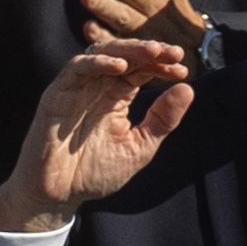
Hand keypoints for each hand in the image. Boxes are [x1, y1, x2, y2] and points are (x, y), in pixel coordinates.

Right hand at [0, 36, 199, 229]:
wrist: (58, 195)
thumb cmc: (94, 172)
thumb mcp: (139, 147)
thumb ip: (162, 120)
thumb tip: (188, 88)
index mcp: (117, 97)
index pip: (141, 70)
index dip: (162, 65)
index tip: (183, 70)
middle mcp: (97, 87)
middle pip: (125, 55)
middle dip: (150, 51)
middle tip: (174, 52)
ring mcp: (77, 88)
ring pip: (101, 53)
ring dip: (128, 50)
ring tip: (152, 51)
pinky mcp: (58, 94)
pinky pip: (76, 69)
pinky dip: (98, 63)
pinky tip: (120, 66)